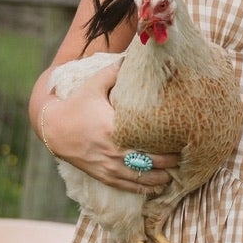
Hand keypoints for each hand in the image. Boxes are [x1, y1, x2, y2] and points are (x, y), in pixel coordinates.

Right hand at [36, 62, 178, 194]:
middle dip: (173, 161)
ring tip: (179, 172)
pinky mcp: (105, 176)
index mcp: (114, 128)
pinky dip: (148, 187)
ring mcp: (110, 166)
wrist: (53, 129)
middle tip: (189, 155)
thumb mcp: (94, 85)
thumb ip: (115, 71)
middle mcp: (114, 151)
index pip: (150, 140)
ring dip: (164, 177)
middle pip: (153, 162)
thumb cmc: (77, 104)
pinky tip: (161, 185)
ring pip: (144, 178)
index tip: (185, 138)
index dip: (170, 142)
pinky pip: (131, 187)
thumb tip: (134, 55)